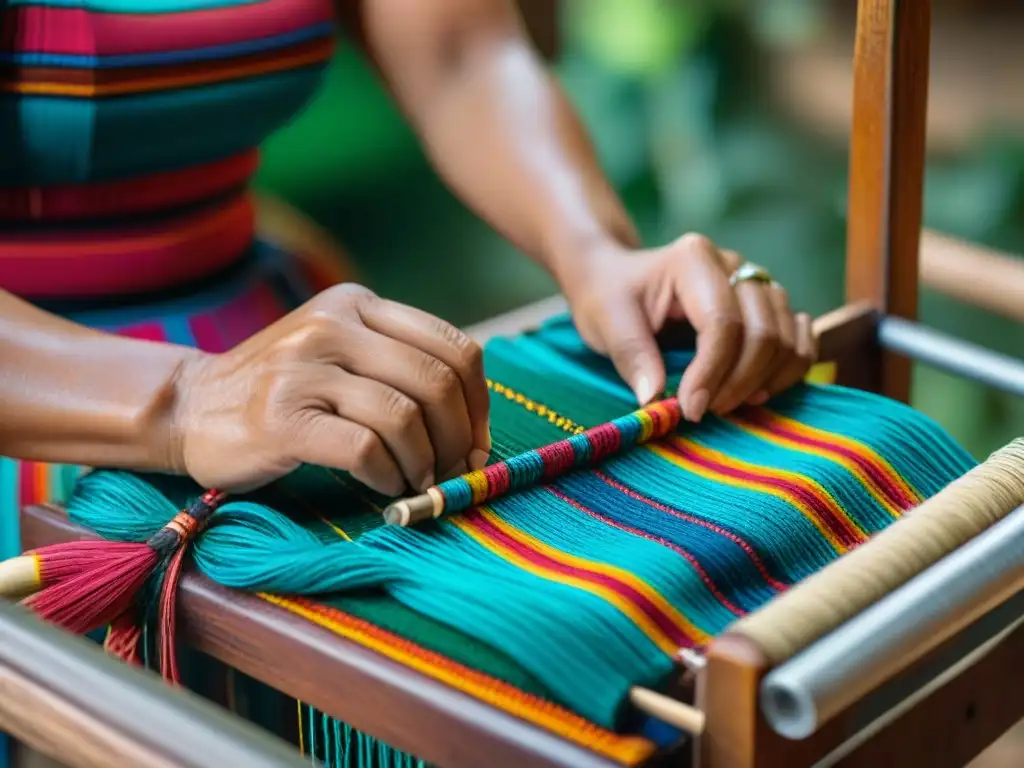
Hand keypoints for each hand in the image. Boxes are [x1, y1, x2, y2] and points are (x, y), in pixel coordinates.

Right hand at [170, 284, 489, 493]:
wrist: (189, 406)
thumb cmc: (282, 390)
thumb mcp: (340, 352)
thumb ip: (399, 364)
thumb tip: (474, 423)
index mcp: (358, 303)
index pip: (454, 347)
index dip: (479, 403)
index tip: (476, 443)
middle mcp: (332, 324)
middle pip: (436, 382)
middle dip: (460, 439)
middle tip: (455, 473)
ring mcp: (304, 367)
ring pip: (405, 417)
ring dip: (425, 463)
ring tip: (416, 482)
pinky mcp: (282, 416)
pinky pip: (366, 449)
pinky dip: (388, 476)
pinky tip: (383, 486)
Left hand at [565, 234, 816, 421]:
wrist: (618, 278)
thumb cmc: (610, 296)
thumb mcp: (605, 320)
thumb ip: (631, 355)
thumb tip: (655, 399)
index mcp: (694, 258)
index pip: (722, 322)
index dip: (712, 373)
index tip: (689, 410)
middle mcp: (734, 265)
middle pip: (763, 331)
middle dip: (738, 382)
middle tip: (705, 413)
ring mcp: (756, 282)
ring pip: (787, 337)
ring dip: (764, 380)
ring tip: (727, 405)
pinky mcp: (768, 303)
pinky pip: (800, 338)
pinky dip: (788, 370)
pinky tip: (758, 392)